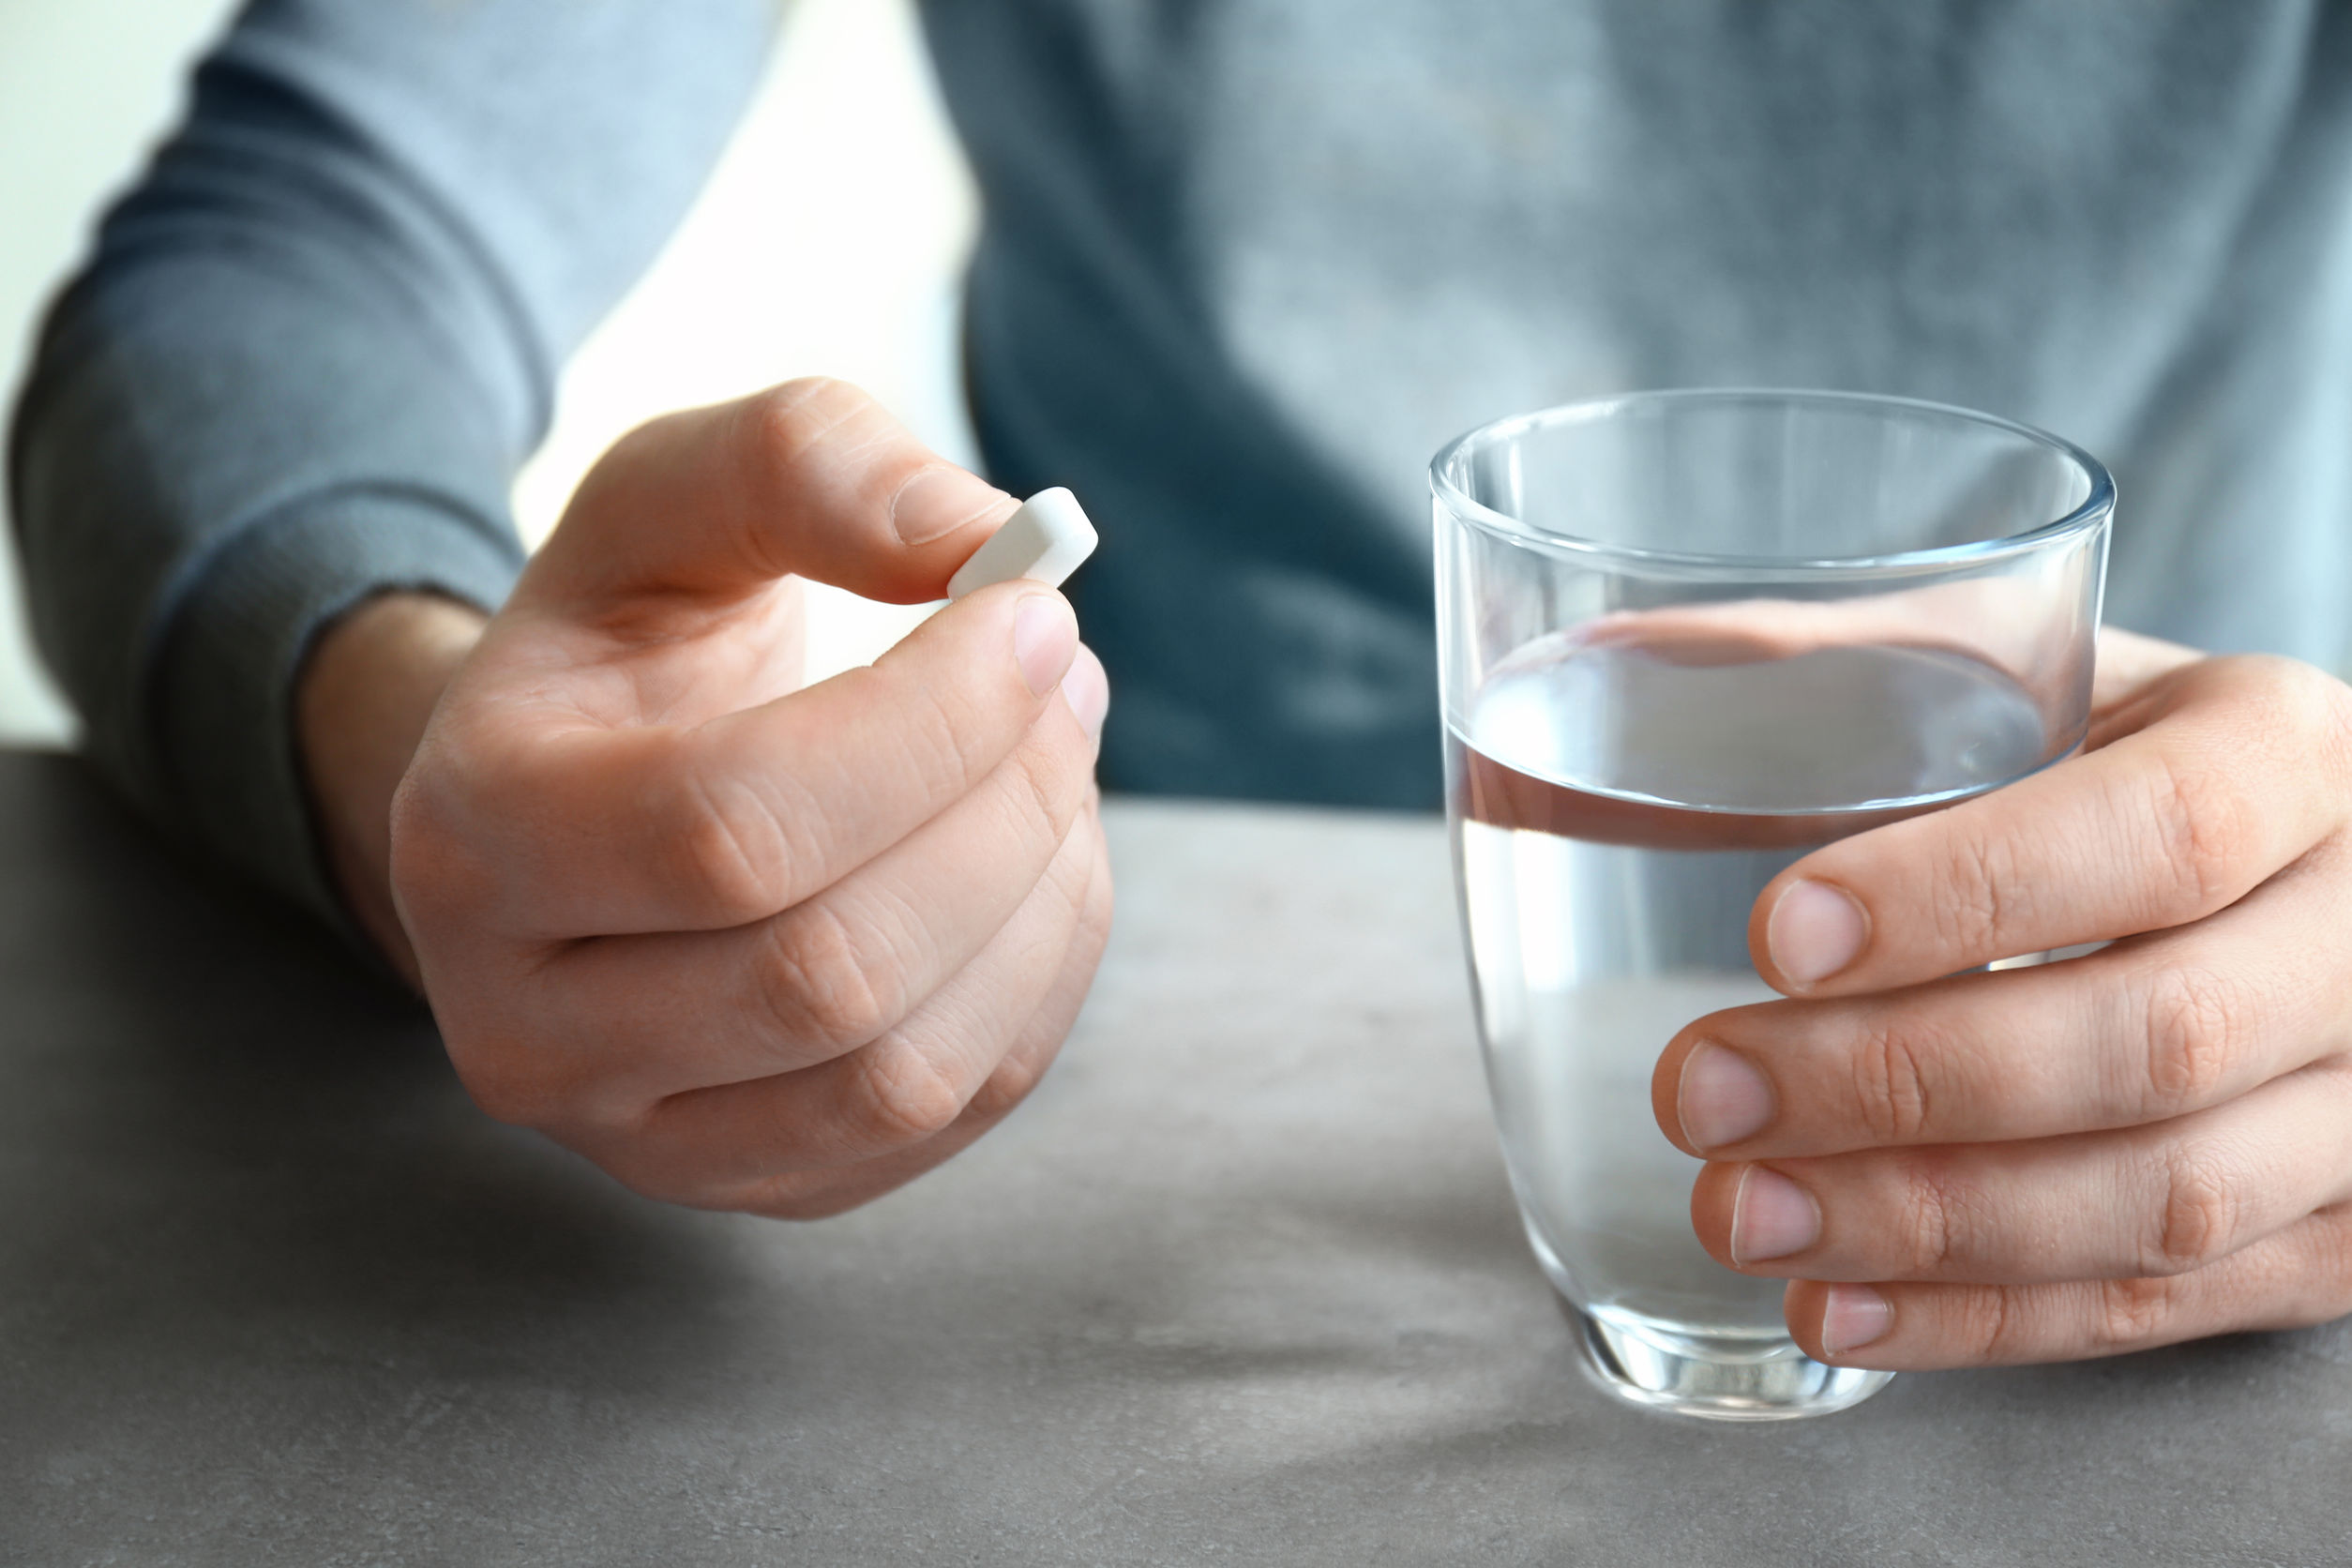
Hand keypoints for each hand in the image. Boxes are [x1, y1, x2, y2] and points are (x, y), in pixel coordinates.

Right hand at [314, 379, 1111, 1217]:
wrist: (571, 809)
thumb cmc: (630, 647)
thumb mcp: (671, 498)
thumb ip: (805, 464)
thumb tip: (982, 538)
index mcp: (474, 839)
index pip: (732, 825)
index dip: (930, 720)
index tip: (1035, 614)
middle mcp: (527, 1030)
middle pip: (828, 970)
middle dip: (1002, 807)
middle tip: (1067, 682)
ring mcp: (643, 1139)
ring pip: (904, 1072)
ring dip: (1041, 897)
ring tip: (1056, 762)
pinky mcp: (761, 1185)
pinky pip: (957, 1114)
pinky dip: (1043, 973)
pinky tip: (1035, 862)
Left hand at [1651, 628, 2351, 1365]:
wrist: (2293, 872)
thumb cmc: (2107, 759)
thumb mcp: (2017, 676)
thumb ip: (1832, 667)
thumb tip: (1603, 658)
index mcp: (2290, 753)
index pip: (2159, 833)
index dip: (1965, 897)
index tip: (1778, 934)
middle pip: (2158, 1040)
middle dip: (1900, 1083)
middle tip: (1703, 1091)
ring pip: (2167, 1201)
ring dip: (1926, 1225)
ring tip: (1738, 1212)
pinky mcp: (2342, 1239)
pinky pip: (2170, 1310)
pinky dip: (1986, 1323)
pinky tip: (1834, 1312)